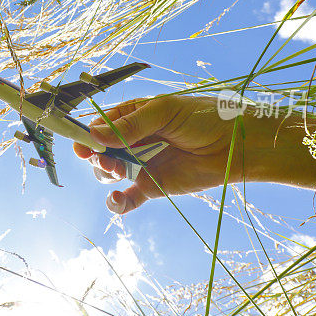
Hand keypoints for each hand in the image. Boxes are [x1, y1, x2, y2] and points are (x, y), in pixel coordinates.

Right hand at [73, 95, 250, 213]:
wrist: (236, 144)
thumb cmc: (203, 118)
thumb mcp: (164, 112)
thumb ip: (130, 125)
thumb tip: (94, 136)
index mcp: (133, 116)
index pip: (100, 125)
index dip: (86, 133)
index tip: (79, 142)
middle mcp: (133, 140)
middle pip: (100, 151)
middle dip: (95, 155)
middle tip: (103, 157)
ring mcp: (142, 164)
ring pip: (109, 173)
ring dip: (105, 173)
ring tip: (115, 169)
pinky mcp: (153, 187)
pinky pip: (128, 198)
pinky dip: (117, 202)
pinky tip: (116, 200)